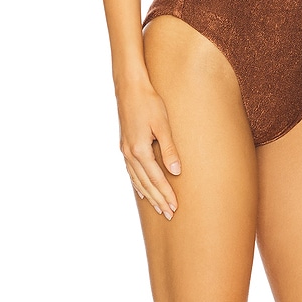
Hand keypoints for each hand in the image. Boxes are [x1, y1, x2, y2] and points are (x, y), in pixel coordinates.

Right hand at [117, 83, 181, 217]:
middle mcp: (130, 153)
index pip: (156, 179)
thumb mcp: (162, 124)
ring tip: (158, 207)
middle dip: (158, 200)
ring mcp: (125, 150)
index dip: (166, 194)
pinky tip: (141, 190)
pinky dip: (137, 183)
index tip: (175, 207)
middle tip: (169, 214)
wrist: (129, 87)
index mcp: (139, 150)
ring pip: (137, 179)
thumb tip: (176, 172)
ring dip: (148, 195)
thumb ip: (169, 149)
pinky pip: (131, 171)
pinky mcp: (125, 145)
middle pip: (146, 183)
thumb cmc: (149, 102)